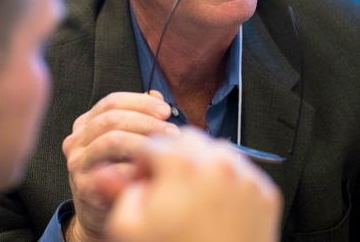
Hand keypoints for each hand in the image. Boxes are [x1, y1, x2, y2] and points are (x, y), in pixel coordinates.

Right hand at [61, 91, 179, 241]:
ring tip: (167, 148)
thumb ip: (139, 116)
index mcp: (85, 123)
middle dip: (146, 121)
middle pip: (112, 118)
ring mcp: (78, 162)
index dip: (141, 102)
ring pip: (112, 139)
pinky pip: (115, 169)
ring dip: (145, 141)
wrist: (101, 213)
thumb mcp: (127, 141)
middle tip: (171, 131)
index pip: (112, 101)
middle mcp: (76, 139)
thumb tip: (156, 96)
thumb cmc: (118, 172)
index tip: (165, 110)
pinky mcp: (84, 184)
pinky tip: (155, 169)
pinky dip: (138, 167)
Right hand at [106, 127, 282, 241]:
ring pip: (216, 151)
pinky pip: (240, 171)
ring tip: (192, 197)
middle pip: (187, 139)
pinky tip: (214, 206)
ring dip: (201, 165)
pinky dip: (226, 180)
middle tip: (168, 186)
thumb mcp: (129, 228)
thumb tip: (104, 170)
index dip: (143, 163)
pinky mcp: (264, 194)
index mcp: (183, 164)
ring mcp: (245, 177)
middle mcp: (218, 163)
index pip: (154, 143)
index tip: (144, 182)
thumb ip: (118, 190)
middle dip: (174, 157)